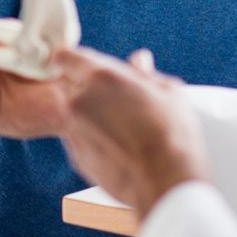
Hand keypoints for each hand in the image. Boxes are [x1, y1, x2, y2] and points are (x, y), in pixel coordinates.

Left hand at [54, 47, 210, 218]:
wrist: (165, 181)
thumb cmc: (172, 132)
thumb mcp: (167, 91)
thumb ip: (146, 73)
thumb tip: (139, 60)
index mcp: (100, 76)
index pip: (64, 55)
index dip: (71, 58)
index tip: (81, 63)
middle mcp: (79, 101)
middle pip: (66, 84)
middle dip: (82, 86)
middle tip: (112, 95)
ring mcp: (75, 131)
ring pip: (72, 113)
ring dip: (87, 113)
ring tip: (120, 124)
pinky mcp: (78, 158)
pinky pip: (79, 138)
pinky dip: (91, 137)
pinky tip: (119, 145)